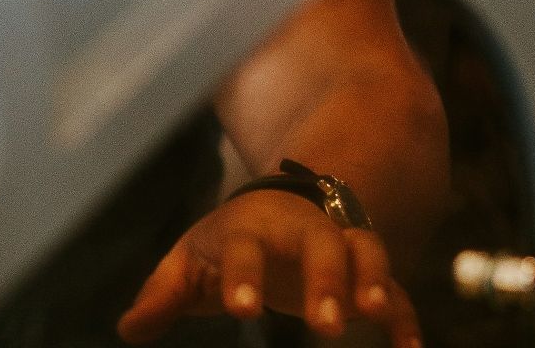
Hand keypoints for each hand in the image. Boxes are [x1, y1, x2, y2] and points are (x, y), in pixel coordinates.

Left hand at [117, 189, 421, 346]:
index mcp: (252, 227)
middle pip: (320, 243)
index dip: (244, 276)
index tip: (242, 310)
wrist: (279, 205)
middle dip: (326, 278)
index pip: (246, 248)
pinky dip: (403, 315)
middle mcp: (302, 228)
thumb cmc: (227, 240)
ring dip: (372, 279)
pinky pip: (393, 287)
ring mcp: (339, 243)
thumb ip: (164, 293)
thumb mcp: (189, 260)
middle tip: (324, 323)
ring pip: (365, 250)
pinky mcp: (364, 269)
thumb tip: (130, 328)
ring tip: (374, 314)